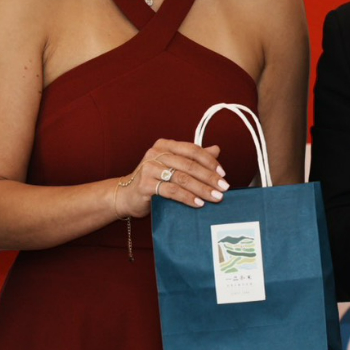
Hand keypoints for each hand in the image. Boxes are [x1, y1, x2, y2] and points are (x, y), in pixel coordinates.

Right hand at [112, 138, 229, 218]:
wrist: (126, 195)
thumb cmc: (153, 180)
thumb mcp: (173, 166)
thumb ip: (193, 158)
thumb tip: (216, 149)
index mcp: (165, 145)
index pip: (192, 150)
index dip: (210, 161)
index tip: (223, 174)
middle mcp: (156, 153)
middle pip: (189, 165)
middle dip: (209, 178)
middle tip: (224, 188)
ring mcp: (149, 168)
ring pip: (182, 178)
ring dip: (202, 189)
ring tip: (215, 198)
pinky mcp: (145, 184)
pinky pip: (171, 191)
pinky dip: (187, 198)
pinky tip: (198, 204)